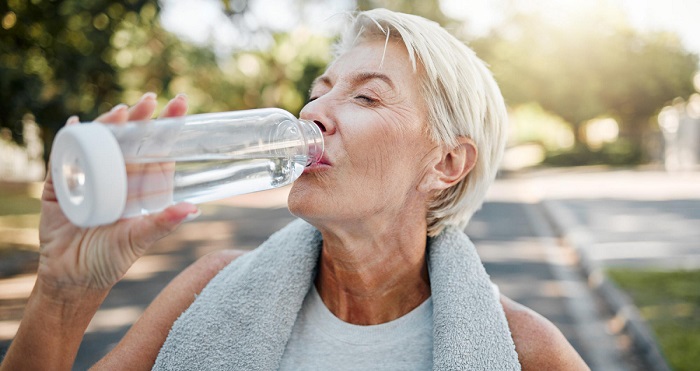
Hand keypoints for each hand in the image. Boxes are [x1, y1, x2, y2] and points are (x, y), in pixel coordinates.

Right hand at [37, 93, 198, 294]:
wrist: (71, 279)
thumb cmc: (109, 260)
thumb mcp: (138, 239)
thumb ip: (162, 222)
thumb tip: (194, 209)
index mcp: (139, 186)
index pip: (157, 150)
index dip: (168, 128)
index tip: (181, 104)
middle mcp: (117, 177)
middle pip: (130, 140)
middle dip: (141, 118)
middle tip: (152, 100)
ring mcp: (89, 177)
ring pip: (100, 142)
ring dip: (108, 124)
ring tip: (121, 112)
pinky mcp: (62, 184)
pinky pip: (64, 157)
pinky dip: (68, 140)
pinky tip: (73, 124)